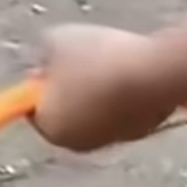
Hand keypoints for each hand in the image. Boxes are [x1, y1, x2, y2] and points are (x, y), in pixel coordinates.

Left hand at [29, 24, 180, 152]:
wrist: (152, 75)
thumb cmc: (98, 59)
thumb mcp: (55, 41)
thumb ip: (44, 56)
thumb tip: (46, 62)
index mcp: (50, 127)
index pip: (34, 110)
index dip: (41, 86)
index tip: (51, 65)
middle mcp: (76, 144)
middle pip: (65, 116)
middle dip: (69, 93)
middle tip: (81, 63)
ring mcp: (109, 142)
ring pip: (94, 116)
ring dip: (96, 94)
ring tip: (109, 65)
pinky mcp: (137, 135)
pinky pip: (120, 115)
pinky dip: (121, 98)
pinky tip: (130, 75)